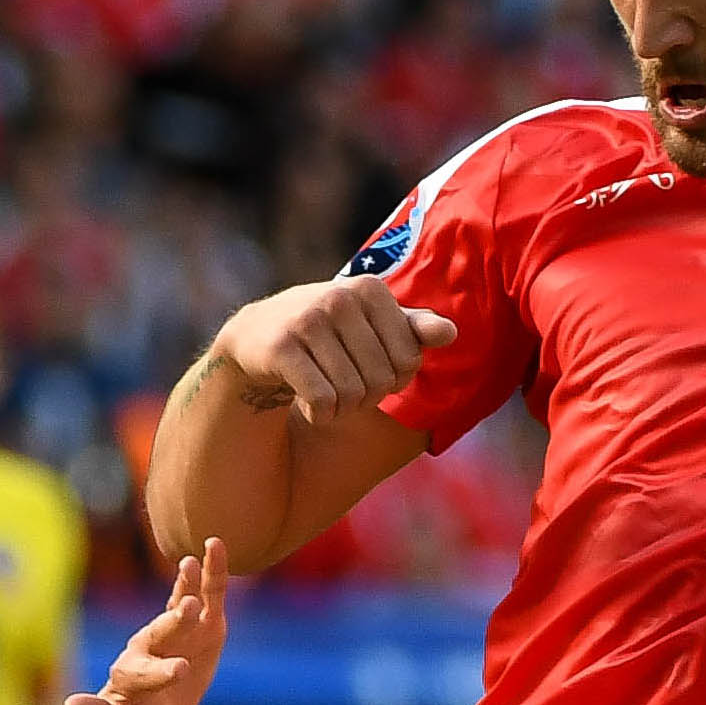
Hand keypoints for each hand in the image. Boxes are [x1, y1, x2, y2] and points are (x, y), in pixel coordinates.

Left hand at [62, 542, 231, 704]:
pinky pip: (205, 601)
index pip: (143, 674)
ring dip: (189, 586)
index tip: (179, 672)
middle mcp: (148, 652)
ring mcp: (174, 639)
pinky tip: (214, 550)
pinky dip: (210, 578)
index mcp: (128, 681)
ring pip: (181, 609)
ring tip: (196, 561)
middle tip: (188, 609)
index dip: (160, 673)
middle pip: (160, 636)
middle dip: (174, 624)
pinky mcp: (198, 633)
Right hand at [207, 281, 457, 417]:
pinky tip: (307, 406)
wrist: (255, 336)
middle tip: (345, 388)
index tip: (370, 372)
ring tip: (326, 396)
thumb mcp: (369, 323)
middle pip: (381, 381)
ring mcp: (308, 320)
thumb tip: (451, 333)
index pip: (409, 360)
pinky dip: (319, 415)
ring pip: (351, 394)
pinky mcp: (280, 348)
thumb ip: (412, 328)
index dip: (394, 380)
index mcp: (369, 289)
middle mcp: (340, 297)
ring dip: (341, 410)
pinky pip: (322, 401)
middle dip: (366, 398)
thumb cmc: (325, 331)